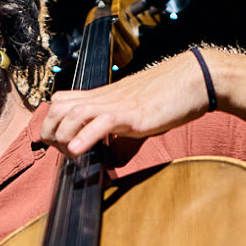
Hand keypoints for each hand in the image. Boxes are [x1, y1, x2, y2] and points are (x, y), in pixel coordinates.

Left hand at [40, 50, 213, 158]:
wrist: (194, 79)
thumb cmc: (169, 99)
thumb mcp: (136, 122)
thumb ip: (119, 141)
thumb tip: (109, 165)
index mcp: (102, 98)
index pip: (61, 103)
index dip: (54, 125)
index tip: (64, 147)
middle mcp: (103, 98)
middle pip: (56, 108)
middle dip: (51, 133)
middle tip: (67, 154)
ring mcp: (115, 104)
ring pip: (71, 114)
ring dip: (64, 137)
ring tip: (73, 155)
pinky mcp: (131, 113)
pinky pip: (100, 122)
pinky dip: (84, 138)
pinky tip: (78, 151)